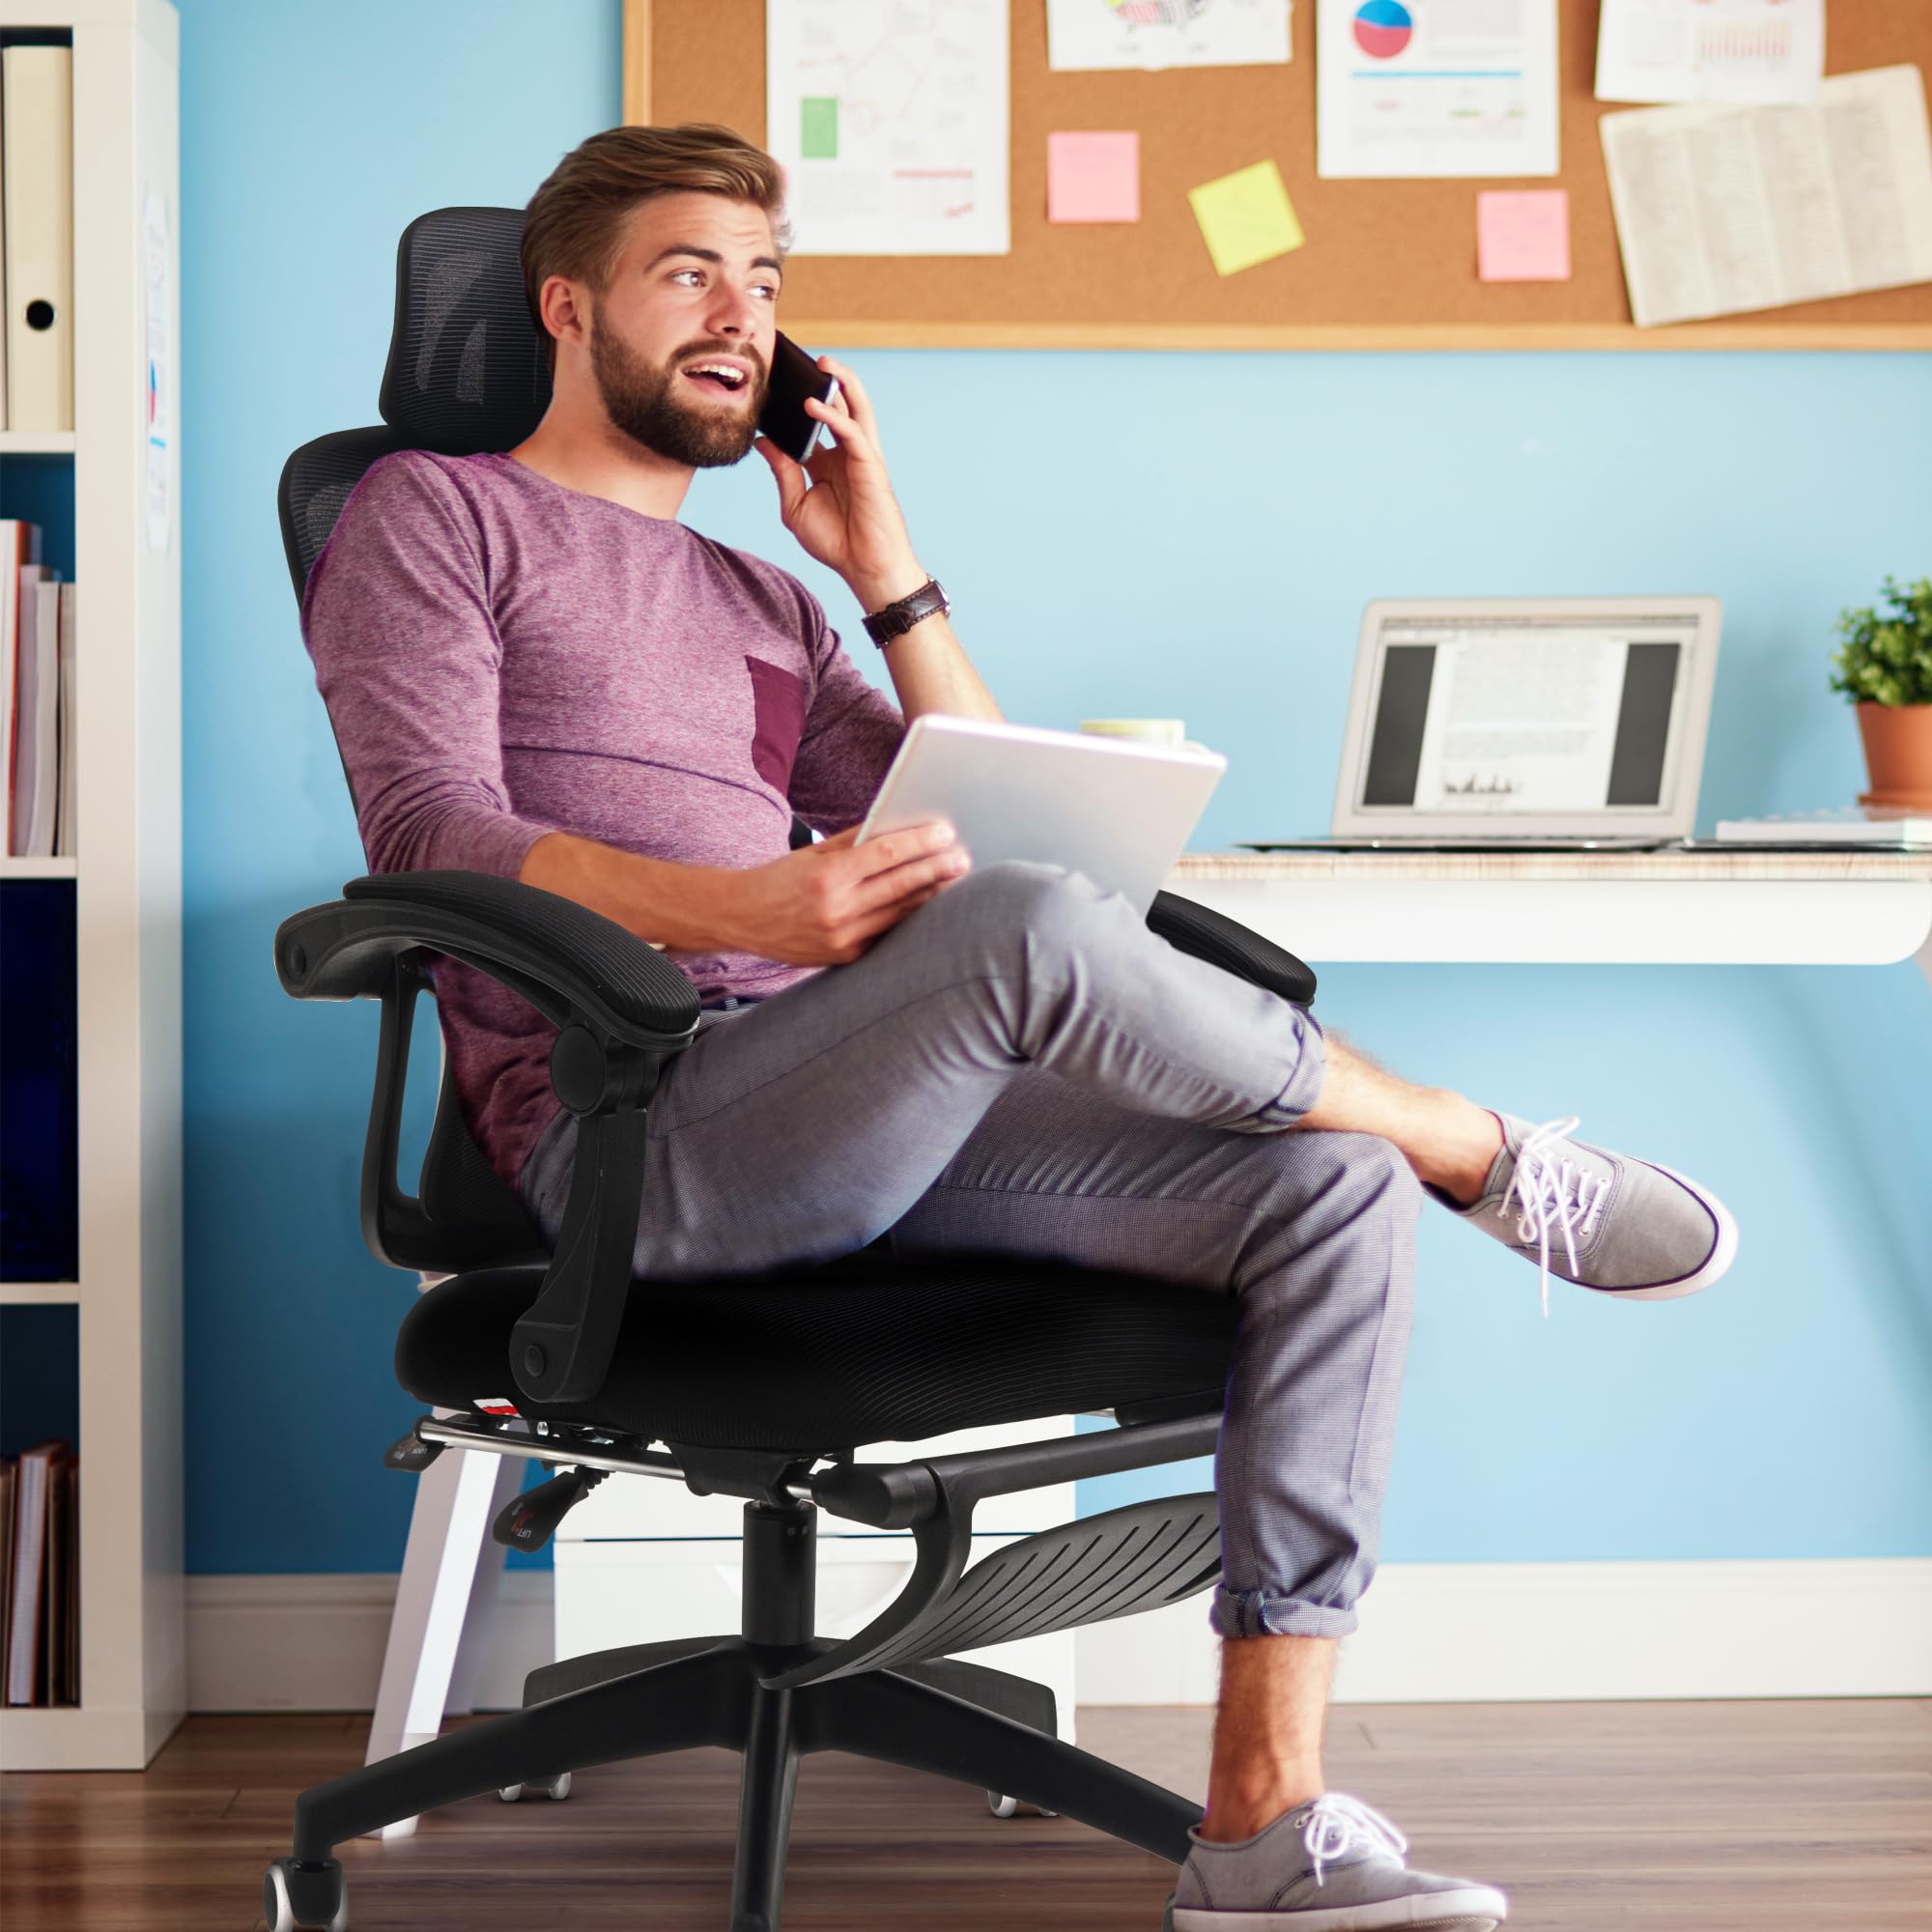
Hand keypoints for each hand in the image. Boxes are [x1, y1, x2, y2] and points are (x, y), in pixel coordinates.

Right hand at [716, 821, 969, 965]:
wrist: (742, 918)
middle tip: (963, 857)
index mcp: (827, 877)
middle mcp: (836, 910)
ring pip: (900, 913)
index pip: (886, 855)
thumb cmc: (780, 879)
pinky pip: (887, 934)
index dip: (920, 843)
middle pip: (901, 885)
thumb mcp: (813, 854)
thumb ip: (856, 842)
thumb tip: (900, 830)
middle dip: (937, 869)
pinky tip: (929, 904)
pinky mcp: (845, 957)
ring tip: (955, 878)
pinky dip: (909, 918)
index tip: (946, 833)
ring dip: (932, 895)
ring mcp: (842, 938)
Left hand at [754, 355, 928, 610]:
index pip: (812, 423)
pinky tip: (813, 406)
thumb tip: (763, 441)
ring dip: (842, 383)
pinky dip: (835, 416)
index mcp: (827, 462)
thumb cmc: (836, 542)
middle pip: (839, 406)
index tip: (772, 384)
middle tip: (802, 359)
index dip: (794, 404)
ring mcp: (861, 457)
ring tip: (822, 363)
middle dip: (825, 381)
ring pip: (856, 408)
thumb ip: (782, 471)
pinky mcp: (871, 466)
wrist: (864, 568)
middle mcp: (846, 454)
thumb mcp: (795, 506)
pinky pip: (853, 432)